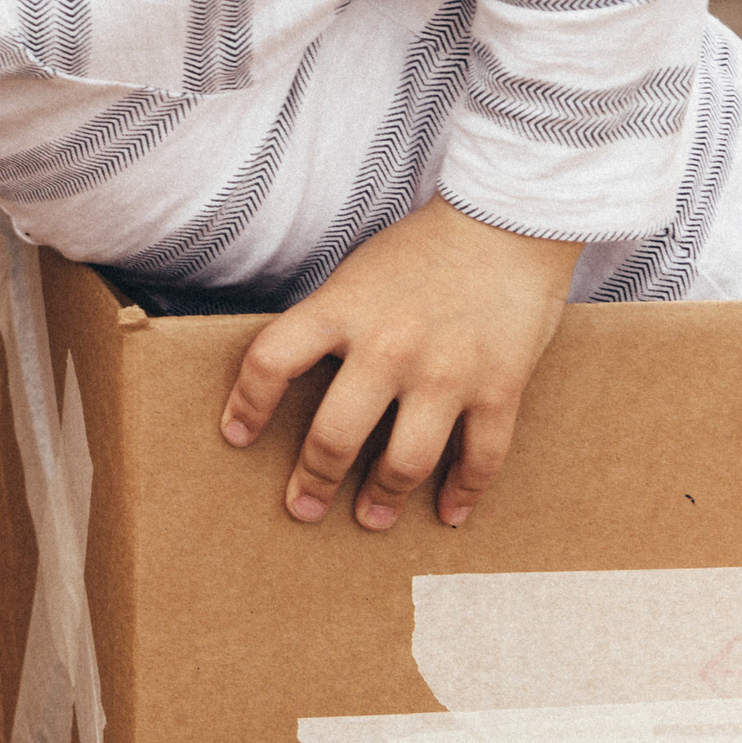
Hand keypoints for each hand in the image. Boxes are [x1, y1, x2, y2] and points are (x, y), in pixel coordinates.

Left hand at [218, 197, 581, 530]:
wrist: (506, 223)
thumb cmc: (420, 251)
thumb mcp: (352, 275)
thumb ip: (328, 326)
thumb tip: (294, 381)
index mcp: (340, 311)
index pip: (270, 363)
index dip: (246, 405)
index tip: (236, 436)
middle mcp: (387, 347)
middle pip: (335, 435)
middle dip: (313, 481)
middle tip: (302, 508)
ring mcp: (446, 373)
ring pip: (405, 461)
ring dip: (383, 498)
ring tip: (370, 519)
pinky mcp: (500, 388)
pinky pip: (480, 458)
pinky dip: (463, 493)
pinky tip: (447, 512)